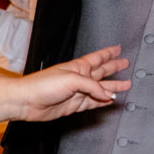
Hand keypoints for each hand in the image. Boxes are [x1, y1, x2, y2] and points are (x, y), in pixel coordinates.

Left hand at [13, 45, 130, 121]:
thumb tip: (107, 95)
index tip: (118, 49)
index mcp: (78, 67)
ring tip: (126, 85)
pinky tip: (111, 100)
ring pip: (100, 89)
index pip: (98, 58)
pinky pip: (93, 102)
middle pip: (102, 72)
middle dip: (114, 68)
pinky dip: (103, 101)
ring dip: (113, 87)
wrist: (27, 101)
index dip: (108, 53)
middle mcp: (78, 78)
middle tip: (126, 64)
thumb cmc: (42, 85)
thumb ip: (93, 86)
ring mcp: (77, 92)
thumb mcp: (72, 79)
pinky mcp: (74, 105)